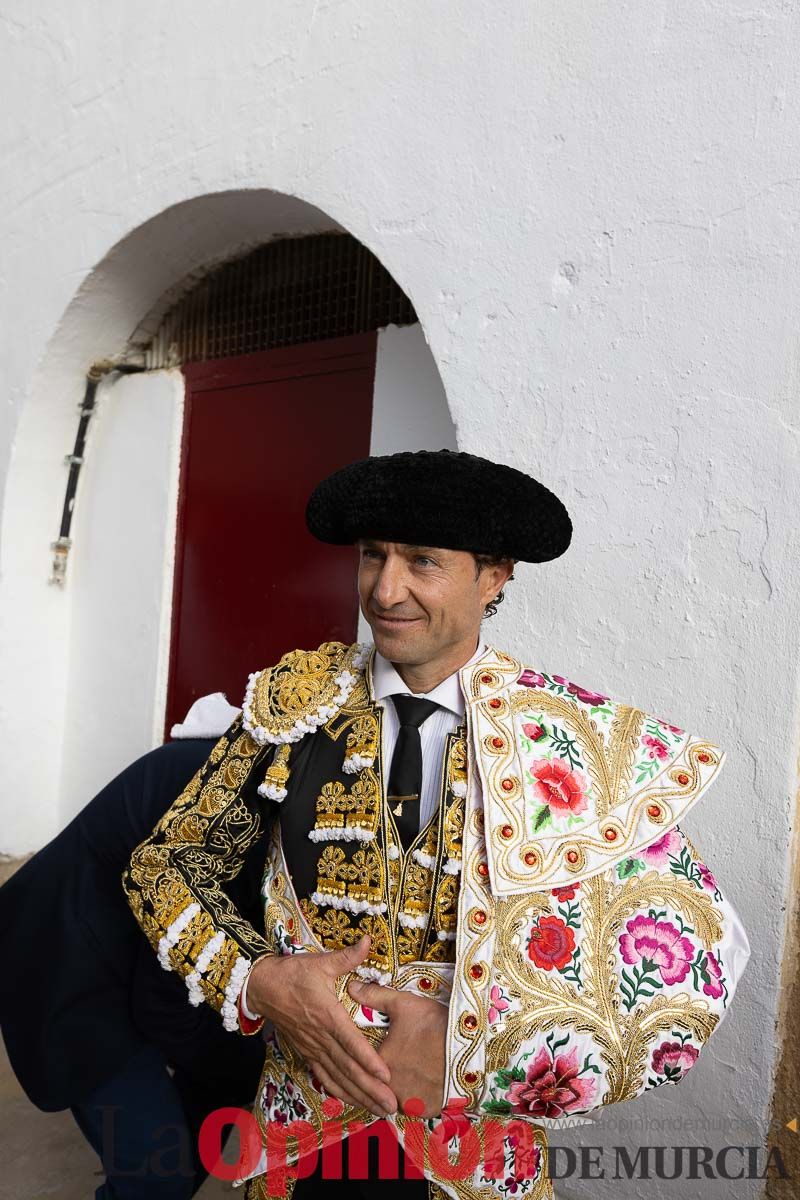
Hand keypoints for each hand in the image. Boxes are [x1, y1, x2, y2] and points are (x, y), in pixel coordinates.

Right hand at [246, 934, 397, 1116]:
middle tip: (391, 1104)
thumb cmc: (293, 973)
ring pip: (338, 1076)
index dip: (368, 1059)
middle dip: (370, 1088)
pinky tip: (353, 1101)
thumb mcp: (320, 962)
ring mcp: (312, 1047)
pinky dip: (339, 1090)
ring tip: (379, 1108)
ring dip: (359, 1095)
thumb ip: (347, 957)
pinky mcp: (306, 1052)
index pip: (351, 1041)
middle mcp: (320, 1036)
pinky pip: (324, 1075)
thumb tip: (367, 940)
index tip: (386, 1074)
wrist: (262, 987)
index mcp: (327, 1015)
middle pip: (348, 1067)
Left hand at [346, 978, 447, 1118]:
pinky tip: (423, 1086)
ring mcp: (409, 1103)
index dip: (368, 1059)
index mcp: (377, 1064)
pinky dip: (417, 1100)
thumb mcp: (403, 1004)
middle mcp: (388, 1088)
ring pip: (396, 1099)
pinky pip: (416, 1108)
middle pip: (378, 1086)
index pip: (363, 1065)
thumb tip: (351, 987)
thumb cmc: (433, 1024)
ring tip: (408, 1075)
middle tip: (393, 1065)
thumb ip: (374, 997)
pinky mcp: (427, 1110)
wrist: (468, 1046)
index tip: (378, 1051)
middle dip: (380, 1078)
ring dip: (398, 1090)